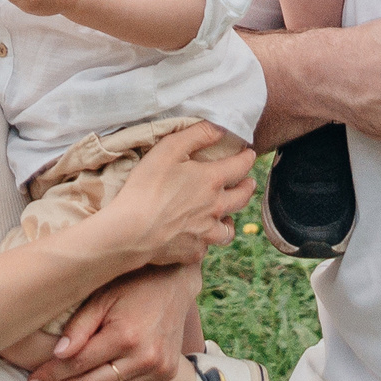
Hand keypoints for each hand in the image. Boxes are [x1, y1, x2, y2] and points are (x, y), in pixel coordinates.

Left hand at [27, 262, 198, 380]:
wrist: (176, 284)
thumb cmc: (135, 284)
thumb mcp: (103, 296)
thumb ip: (79, 326)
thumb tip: (56, 354)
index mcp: (126, 335)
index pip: (78, 364)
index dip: (51, 374)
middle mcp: (145, 357)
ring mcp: (158, 369)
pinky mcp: (166, 375)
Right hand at [108, 121, 254, 265]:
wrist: (130, 231)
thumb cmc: (147, 186)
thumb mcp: (169, 149)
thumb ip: (197, 135)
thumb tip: (221, 128)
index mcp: (212, 181)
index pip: (241, 166)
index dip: (248, 158)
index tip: (250, 154)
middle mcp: (215, 208)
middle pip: (243, 197)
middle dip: (248, 187)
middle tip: (248, 182)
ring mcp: (206, 233)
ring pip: (229, 229)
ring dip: (230, 220)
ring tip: (227, 216)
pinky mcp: (192, 252)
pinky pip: (206, 247)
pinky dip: (206, 241)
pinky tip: (199, 238)